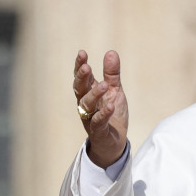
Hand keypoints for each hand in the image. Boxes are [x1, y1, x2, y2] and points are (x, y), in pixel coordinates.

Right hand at [73, 50, 128, 167]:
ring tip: (104, 85)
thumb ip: (112, 74)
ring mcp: (90, 118)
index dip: (80, 66)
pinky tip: (110, 105)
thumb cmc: (111, 114)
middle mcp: (86, 105)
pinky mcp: (99, 131)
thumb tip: (111, 52)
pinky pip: (98, 121)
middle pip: (80, 90)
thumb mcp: (114, 91)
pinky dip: (103, 113)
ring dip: (94, 94)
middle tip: (86, 67)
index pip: (82, 78)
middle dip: (82, 78)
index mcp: (89, 93)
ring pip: (87, 105)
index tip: (82, 53)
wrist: (115, 142)